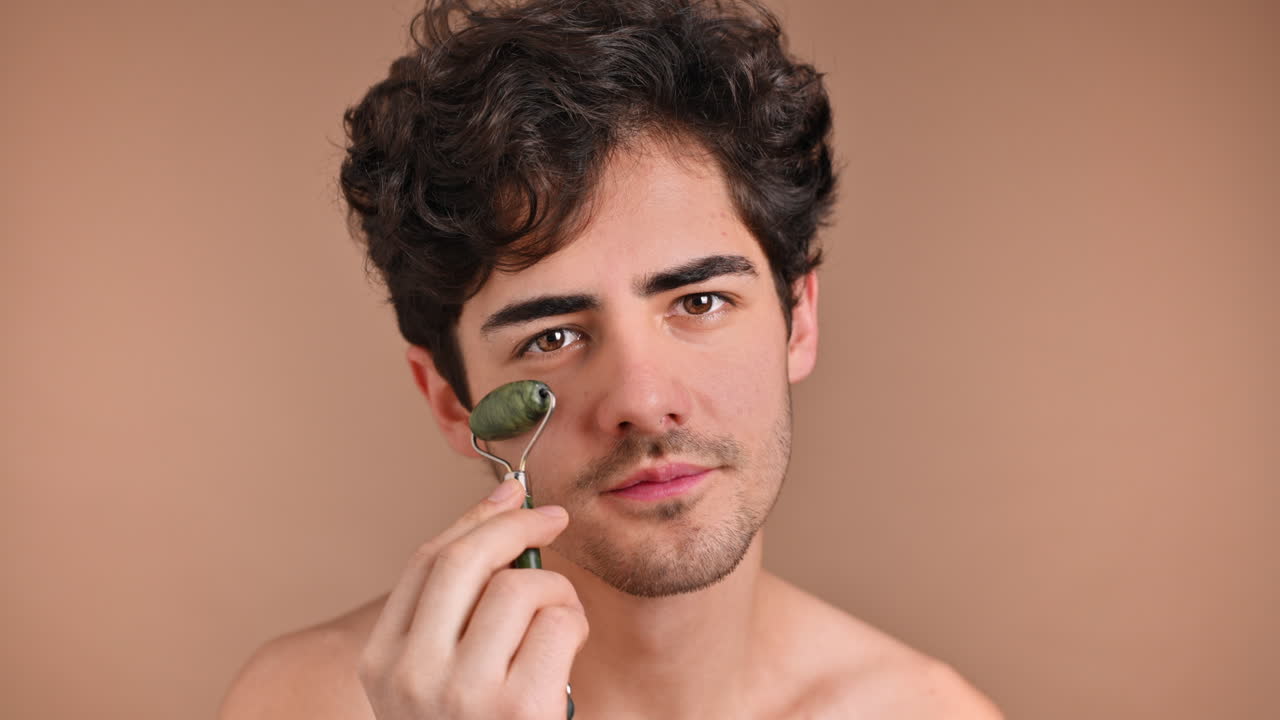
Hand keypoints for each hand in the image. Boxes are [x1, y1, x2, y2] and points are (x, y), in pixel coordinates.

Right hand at [358, 477, 587, 718]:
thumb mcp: (439, 682)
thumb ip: (455, 614)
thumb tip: (502, 515)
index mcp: (381, 665)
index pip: (425, 563)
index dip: (473, 518)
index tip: (510, 492)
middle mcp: (410, 676)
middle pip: (465, 559)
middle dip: (517, 524)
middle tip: (554, 518)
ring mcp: (461, 694)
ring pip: (518, 587)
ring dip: (555, 592)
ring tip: (560, 627)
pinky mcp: (516, 709)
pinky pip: (558, 622)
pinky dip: (574, 626)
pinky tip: (566, 657)